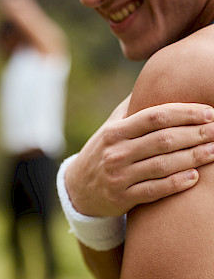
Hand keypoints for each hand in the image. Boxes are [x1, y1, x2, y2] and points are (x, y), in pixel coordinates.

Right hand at [65, 99, 213, 215]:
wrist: (77, 188)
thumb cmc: (101, 152)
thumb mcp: (109, 129)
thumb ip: (130, 109)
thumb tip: (154, 80)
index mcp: (114, 132)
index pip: (154, 117)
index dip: (185, 113)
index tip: (209, 112)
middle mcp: (115, 153)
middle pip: (163, 140)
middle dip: (196, 134)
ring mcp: (118, 177)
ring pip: (163, 165)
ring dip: (193, 157)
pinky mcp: (121, 198)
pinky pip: (154, 190)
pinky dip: (176, 183)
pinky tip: (195, 176)